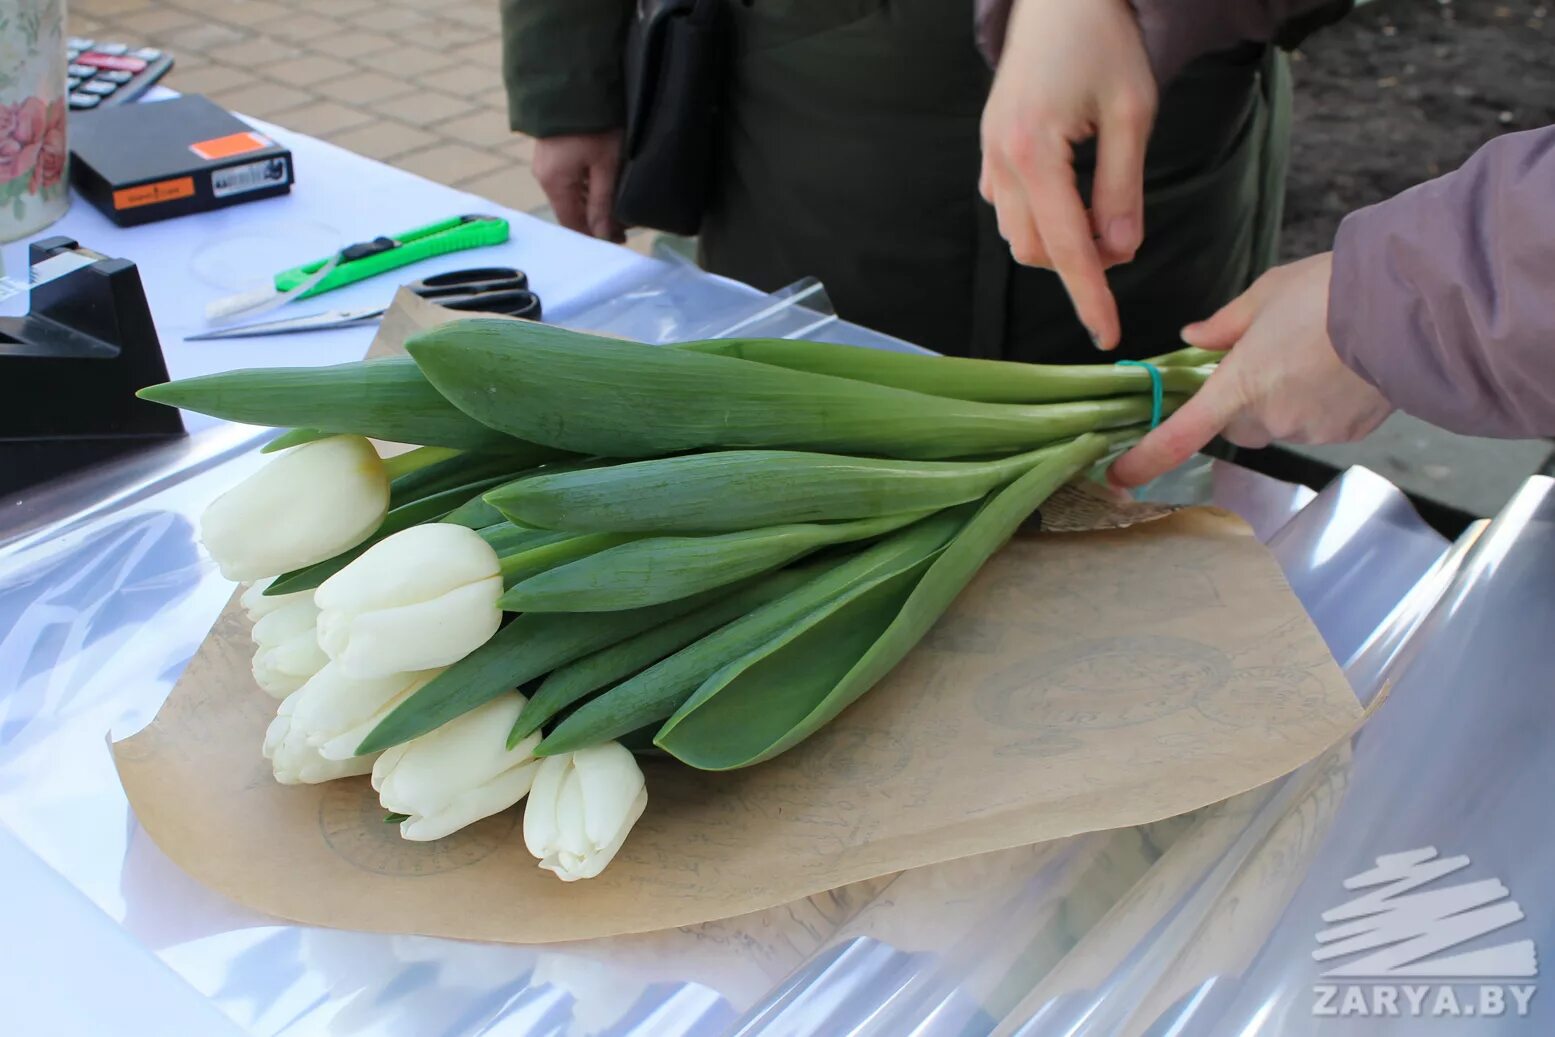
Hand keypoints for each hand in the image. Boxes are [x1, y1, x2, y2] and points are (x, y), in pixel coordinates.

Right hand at [532, 130, 626, 241]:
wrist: (574, 79)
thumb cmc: (593, 122)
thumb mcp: (605, 165)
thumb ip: (603, 202)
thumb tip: (603, 235)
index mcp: (554, 183)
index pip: (573, 224)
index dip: (595, 236)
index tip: (619, 238)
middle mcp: (545, 176)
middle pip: (573, 209)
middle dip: (599, 218)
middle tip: (627, 221)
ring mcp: (546, 162)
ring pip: (573, 193)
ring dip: (595, 201)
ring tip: (620, 201)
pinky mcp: (552, 149)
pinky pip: (570, 177)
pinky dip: (588, 184)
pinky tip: (607, 181)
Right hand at [979, 0, 1156, 348]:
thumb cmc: (1101, 42)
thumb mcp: (1132, 113)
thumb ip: (1123, 187)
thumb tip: (1121, 249)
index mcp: (1034, 152)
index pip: (1068, 247)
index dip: (1091, 296)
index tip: (1107, 336)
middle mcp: (1001, 162)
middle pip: (1036, 251)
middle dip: (1080, 261)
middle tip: (1122, 229)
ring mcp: (988, 158)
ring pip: (1019, 235)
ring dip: (1061, 241)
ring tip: (1101, 208)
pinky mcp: (989, 152)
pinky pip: (1009, 209)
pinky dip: (1042, 218)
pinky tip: (1069, 192)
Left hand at [1109, 253, 1393, 486]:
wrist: (1409, 307)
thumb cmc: (1331, 292)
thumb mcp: (1266, 294)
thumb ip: (1225, 323)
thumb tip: (1194, 336)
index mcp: (1239, 384)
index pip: (1181, 434)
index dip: (1145, 460)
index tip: (1119, 479)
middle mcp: (1270, 417)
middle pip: (1238, 424)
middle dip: (1243, 399)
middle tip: (1271, 356)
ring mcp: (1310, 430)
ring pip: (1279, 425)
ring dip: (1285, 399)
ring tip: (1316, 353)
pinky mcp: (1346, 434)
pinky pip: (1317, 426)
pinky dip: (1321, 405)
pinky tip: (1342, 370)